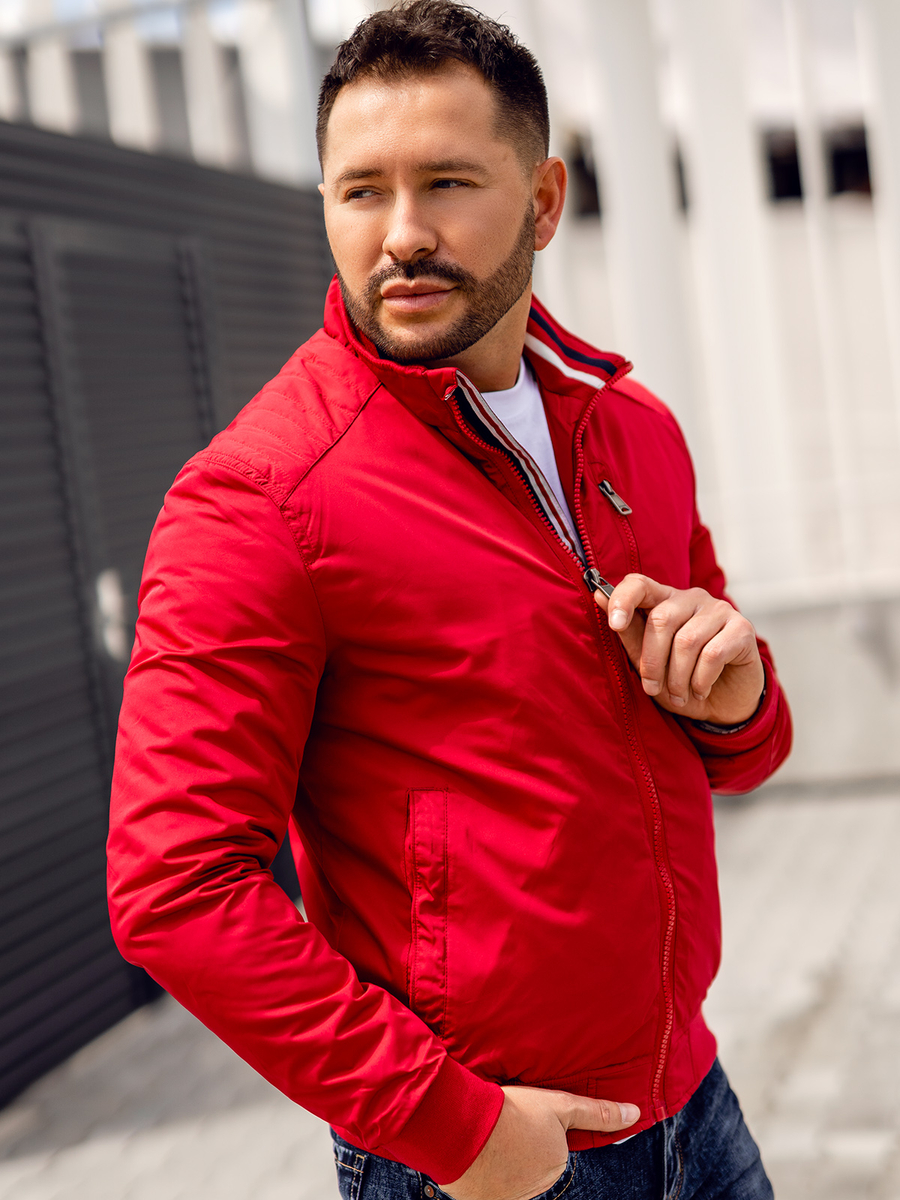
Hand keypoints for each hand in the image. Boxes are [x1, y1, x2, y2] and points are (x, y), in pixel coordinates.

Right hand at [442, 1085, 638, 1199]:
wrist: (462, 1127)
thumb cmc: (512, 1112)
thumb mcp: (559, 1105)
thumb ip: (597, 1113)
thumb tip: (635, 1114)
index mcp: (557, 1163)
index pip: (552, 1148)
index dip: (536, 1130)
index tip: (520, 1119)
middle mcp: (539, 1187)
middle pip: (532, 1163)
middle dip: (521, 1147)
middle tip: (504, 1126)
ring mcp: (512, 1196)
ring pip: (511, 1173)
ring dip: (502, 1159)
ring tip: (488, 1136)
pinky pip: (489, 1187)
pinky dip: (484, 1172)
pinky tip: (476, 1155)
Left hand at [593, 574, 764, 725]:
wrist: (724, 703)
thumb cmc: (681, 680)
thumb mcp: (648, 662)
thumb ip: (628, 632)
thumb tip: (598, 594)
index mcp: (664, 600)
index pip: (639, 583)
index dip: (623, 599)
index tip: (614, 624)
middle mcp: (692, 598)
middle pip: (661, 619)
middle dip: (652, 662)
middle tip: (653, 688)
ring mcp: (719, 610)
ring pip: (687, 641)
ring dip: (678, 678)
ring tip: (679, 695)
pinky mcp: (743, 629)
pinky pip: (713, 654)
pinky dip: (701, 680)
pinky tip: (700, 690)